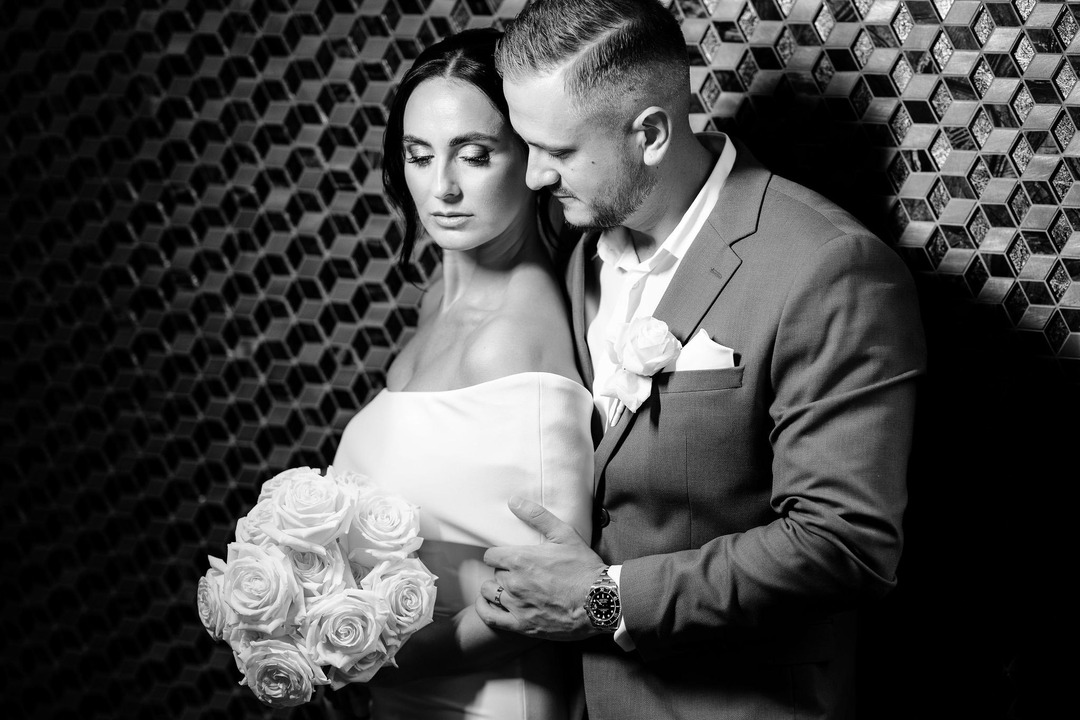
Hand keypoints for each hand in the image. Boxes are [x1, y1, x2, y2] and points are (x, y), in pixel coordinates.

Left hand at [475, 496, 606, 640]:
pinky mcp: (522, 625)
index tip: (508, 558)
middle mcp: (514, 582)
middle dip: (504, 573)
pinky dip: (485, 610)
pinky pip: (490, 617)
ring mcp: (516, 605)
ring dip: (496, 590)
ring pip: (490, 594)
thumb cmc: (584, 567)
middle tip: (519, 575)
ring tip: (509, 590)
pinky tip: (489, 605)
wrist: (599, 602)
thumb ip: (537, 516)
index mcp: (520, 560)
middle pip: (494, 574)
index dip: (499, 556)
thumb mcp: (564, 534)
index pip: (491, 556)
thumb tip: (514, 501)